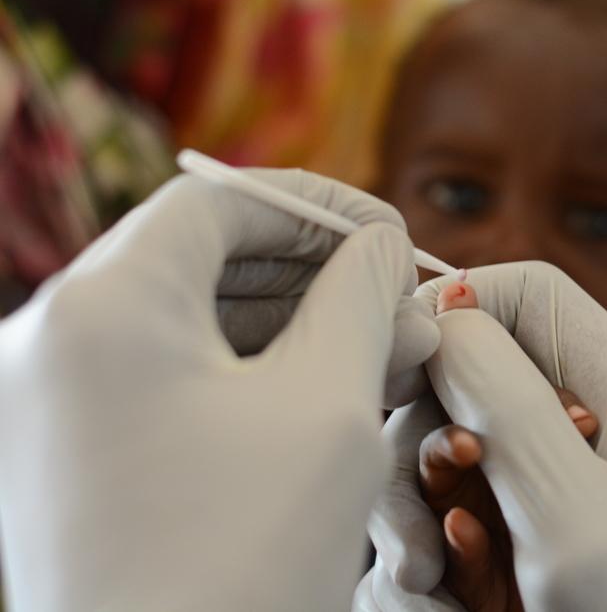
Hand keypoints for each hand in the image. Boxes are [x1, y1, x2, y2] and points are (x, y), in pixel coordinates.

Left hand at [0, 170, 439, 610]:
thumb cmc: (244, 564)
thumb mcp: (329, 407)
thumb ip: (362, 301)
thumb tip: (383, 251)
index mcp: (101, 306)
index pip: (220, 201)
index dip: (320, 208)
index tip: (391, 237)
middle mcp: (50, 341)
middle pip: (201, 257)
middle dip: (314, 273)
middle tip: (398, 303)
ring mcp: (49, 402)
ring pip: (188, 319)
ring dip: (290, 324)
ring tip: (380, 351)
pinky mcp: (66, 454)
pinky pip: (166, 377)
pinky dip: (247, 372)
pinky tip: (325, 391)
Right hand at [361, 262, 606, 610]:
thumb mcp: (580, 522)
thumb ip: (513, 406)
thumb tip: (446, 316)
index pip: (533, 295)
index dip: (458, 306)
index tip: (402, 362)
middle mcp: (595, 436)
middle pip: (475, 375)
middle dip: (422, 438)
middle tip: (419, 522)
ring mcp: (558, 493)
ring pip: (446, 452)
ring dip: (413, 510)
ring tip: (421, 583)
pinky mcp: (528, 545)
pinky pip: (449, 519)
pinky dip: (427, 557)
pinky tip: (439, 603)